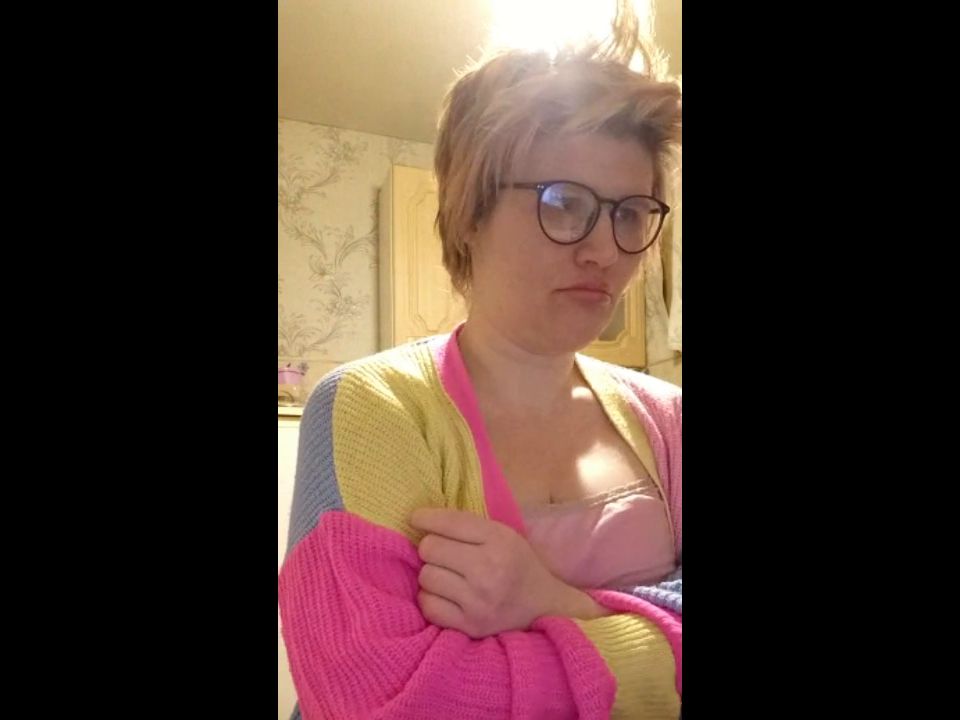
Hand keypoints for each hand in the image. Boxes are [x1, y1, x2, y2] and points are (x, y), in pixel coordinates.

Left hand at [410, 507, 606, 638]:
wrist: (545, 609)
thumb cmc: (519, 565)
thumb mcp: (504, 535)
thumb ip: (468, 526)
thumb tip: (422, 519)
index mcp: (499, 540)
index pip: (449, 522)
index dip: (425, 518)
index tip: (416, 518)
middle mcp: (488, 570)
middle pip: (430, 549)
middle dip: (431, 548)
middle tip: (442, 553)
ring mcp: (478, 601)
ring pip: (426, 577)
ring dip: (431, 574)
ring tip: (447, 576)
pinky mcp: (470, 626)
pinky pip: (428, 606)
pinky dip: (431, 599)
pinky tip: (445, 595)